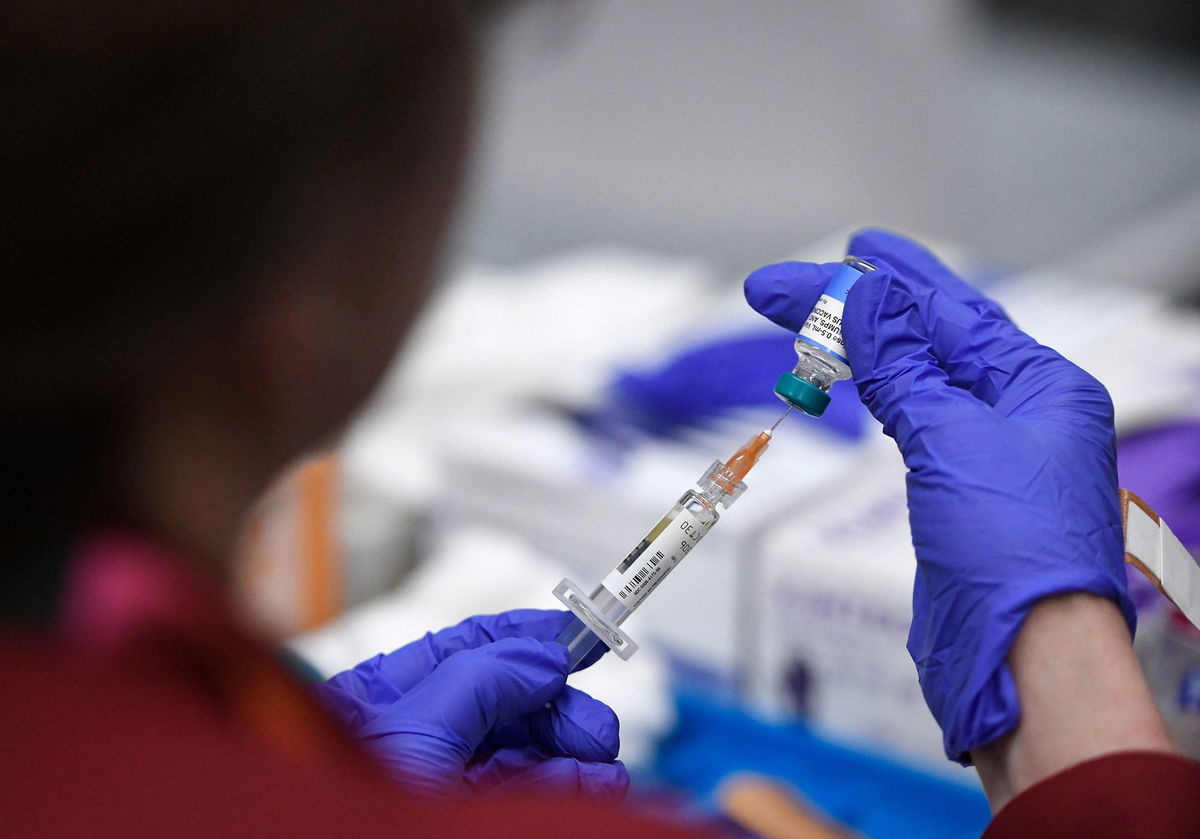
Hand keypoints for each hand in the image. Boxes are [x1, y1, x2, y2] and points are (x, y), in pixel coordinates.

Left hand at [316, 609, 627, 798]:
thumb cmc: (350, 813)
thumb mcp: (412, 730)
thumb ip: (479, 681)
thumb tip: (542, 656)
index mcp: (380, 702)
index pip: (460, 651)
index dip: (523, 636)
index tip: (578, 631)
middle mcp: (415, 739)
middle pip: (505, 703)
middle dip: (558, 705)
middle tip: (596, 723)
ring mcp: (444, 784)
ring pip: (523, 753)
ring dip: (573, 750)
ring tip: (604, 755)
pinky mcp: (473, 820)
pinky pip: (527, 796)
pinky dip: (568, 786)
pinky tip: (597, 783)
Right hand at [744, 230, 1134, 762]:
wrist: (1022, 662)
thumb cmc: (1012, 555)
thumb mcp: (951, 440)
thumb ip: (903, 364)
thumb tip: (866, 295)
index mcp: (1039, 386)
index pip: (950, 312)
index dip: (889, 277)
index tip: (842, 248)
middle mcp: (1018, 412)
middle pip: (925, 340)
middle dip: (853, 311)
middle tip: (779, 289)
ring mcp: (986, 453)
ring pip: (914, 379)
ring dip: (858, 350)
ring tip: (805, 322)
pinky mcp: (955, 491)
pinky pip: (910, 422)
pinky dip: (873, 396)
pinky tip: (850, 376)